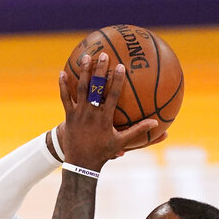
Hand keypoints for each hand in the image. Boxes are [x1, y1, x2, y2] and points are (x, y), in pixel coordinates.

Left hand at [58, 54, 157, 170]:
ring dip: (82, 72)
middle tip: (103, 54)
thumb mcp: (121, 143)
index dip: (117, 80)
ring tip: (86, 57)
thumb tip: (156, 123)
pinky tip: (62, 73)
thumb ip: (138, 131)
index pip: (112, 95)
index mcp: (105, 118)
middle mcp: (91, 114)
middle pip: (95, 88)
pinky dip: (63, 86)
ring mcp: (78, 114)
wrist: (80, 164)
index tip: (121, 66)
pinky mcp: (68, 116)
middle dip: (99, 70)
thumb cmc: (103, 152)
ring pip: (80, 90)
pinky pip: (65, 98)